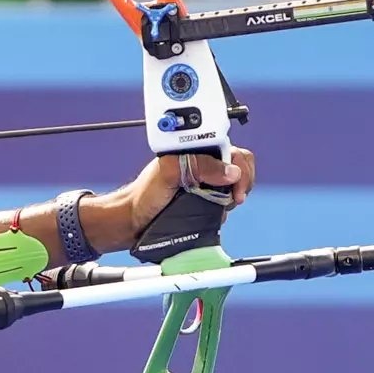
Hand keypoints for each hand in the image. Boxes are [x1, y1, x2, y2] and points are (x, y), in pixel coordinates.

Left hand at [85, 144, 252, 252]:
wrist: (132, 222)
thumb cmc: (144, 194)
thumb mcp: (169, 172)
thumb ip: (198, 165)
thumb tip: (230, 171)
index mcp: (197, 151)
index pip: (233, 151)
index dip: (240, 168)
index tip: (236, 186)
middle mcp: (204, 166)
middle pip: (239, 169)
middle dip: (241, 184)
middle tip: (233, 199)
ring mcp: (206, 185)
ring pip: (234, 189)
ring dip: (231, 199)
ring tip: (218, 207)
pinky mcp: (205, 203)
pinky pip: (225, 205)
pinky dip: (224, 211)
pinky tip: (213, 215)